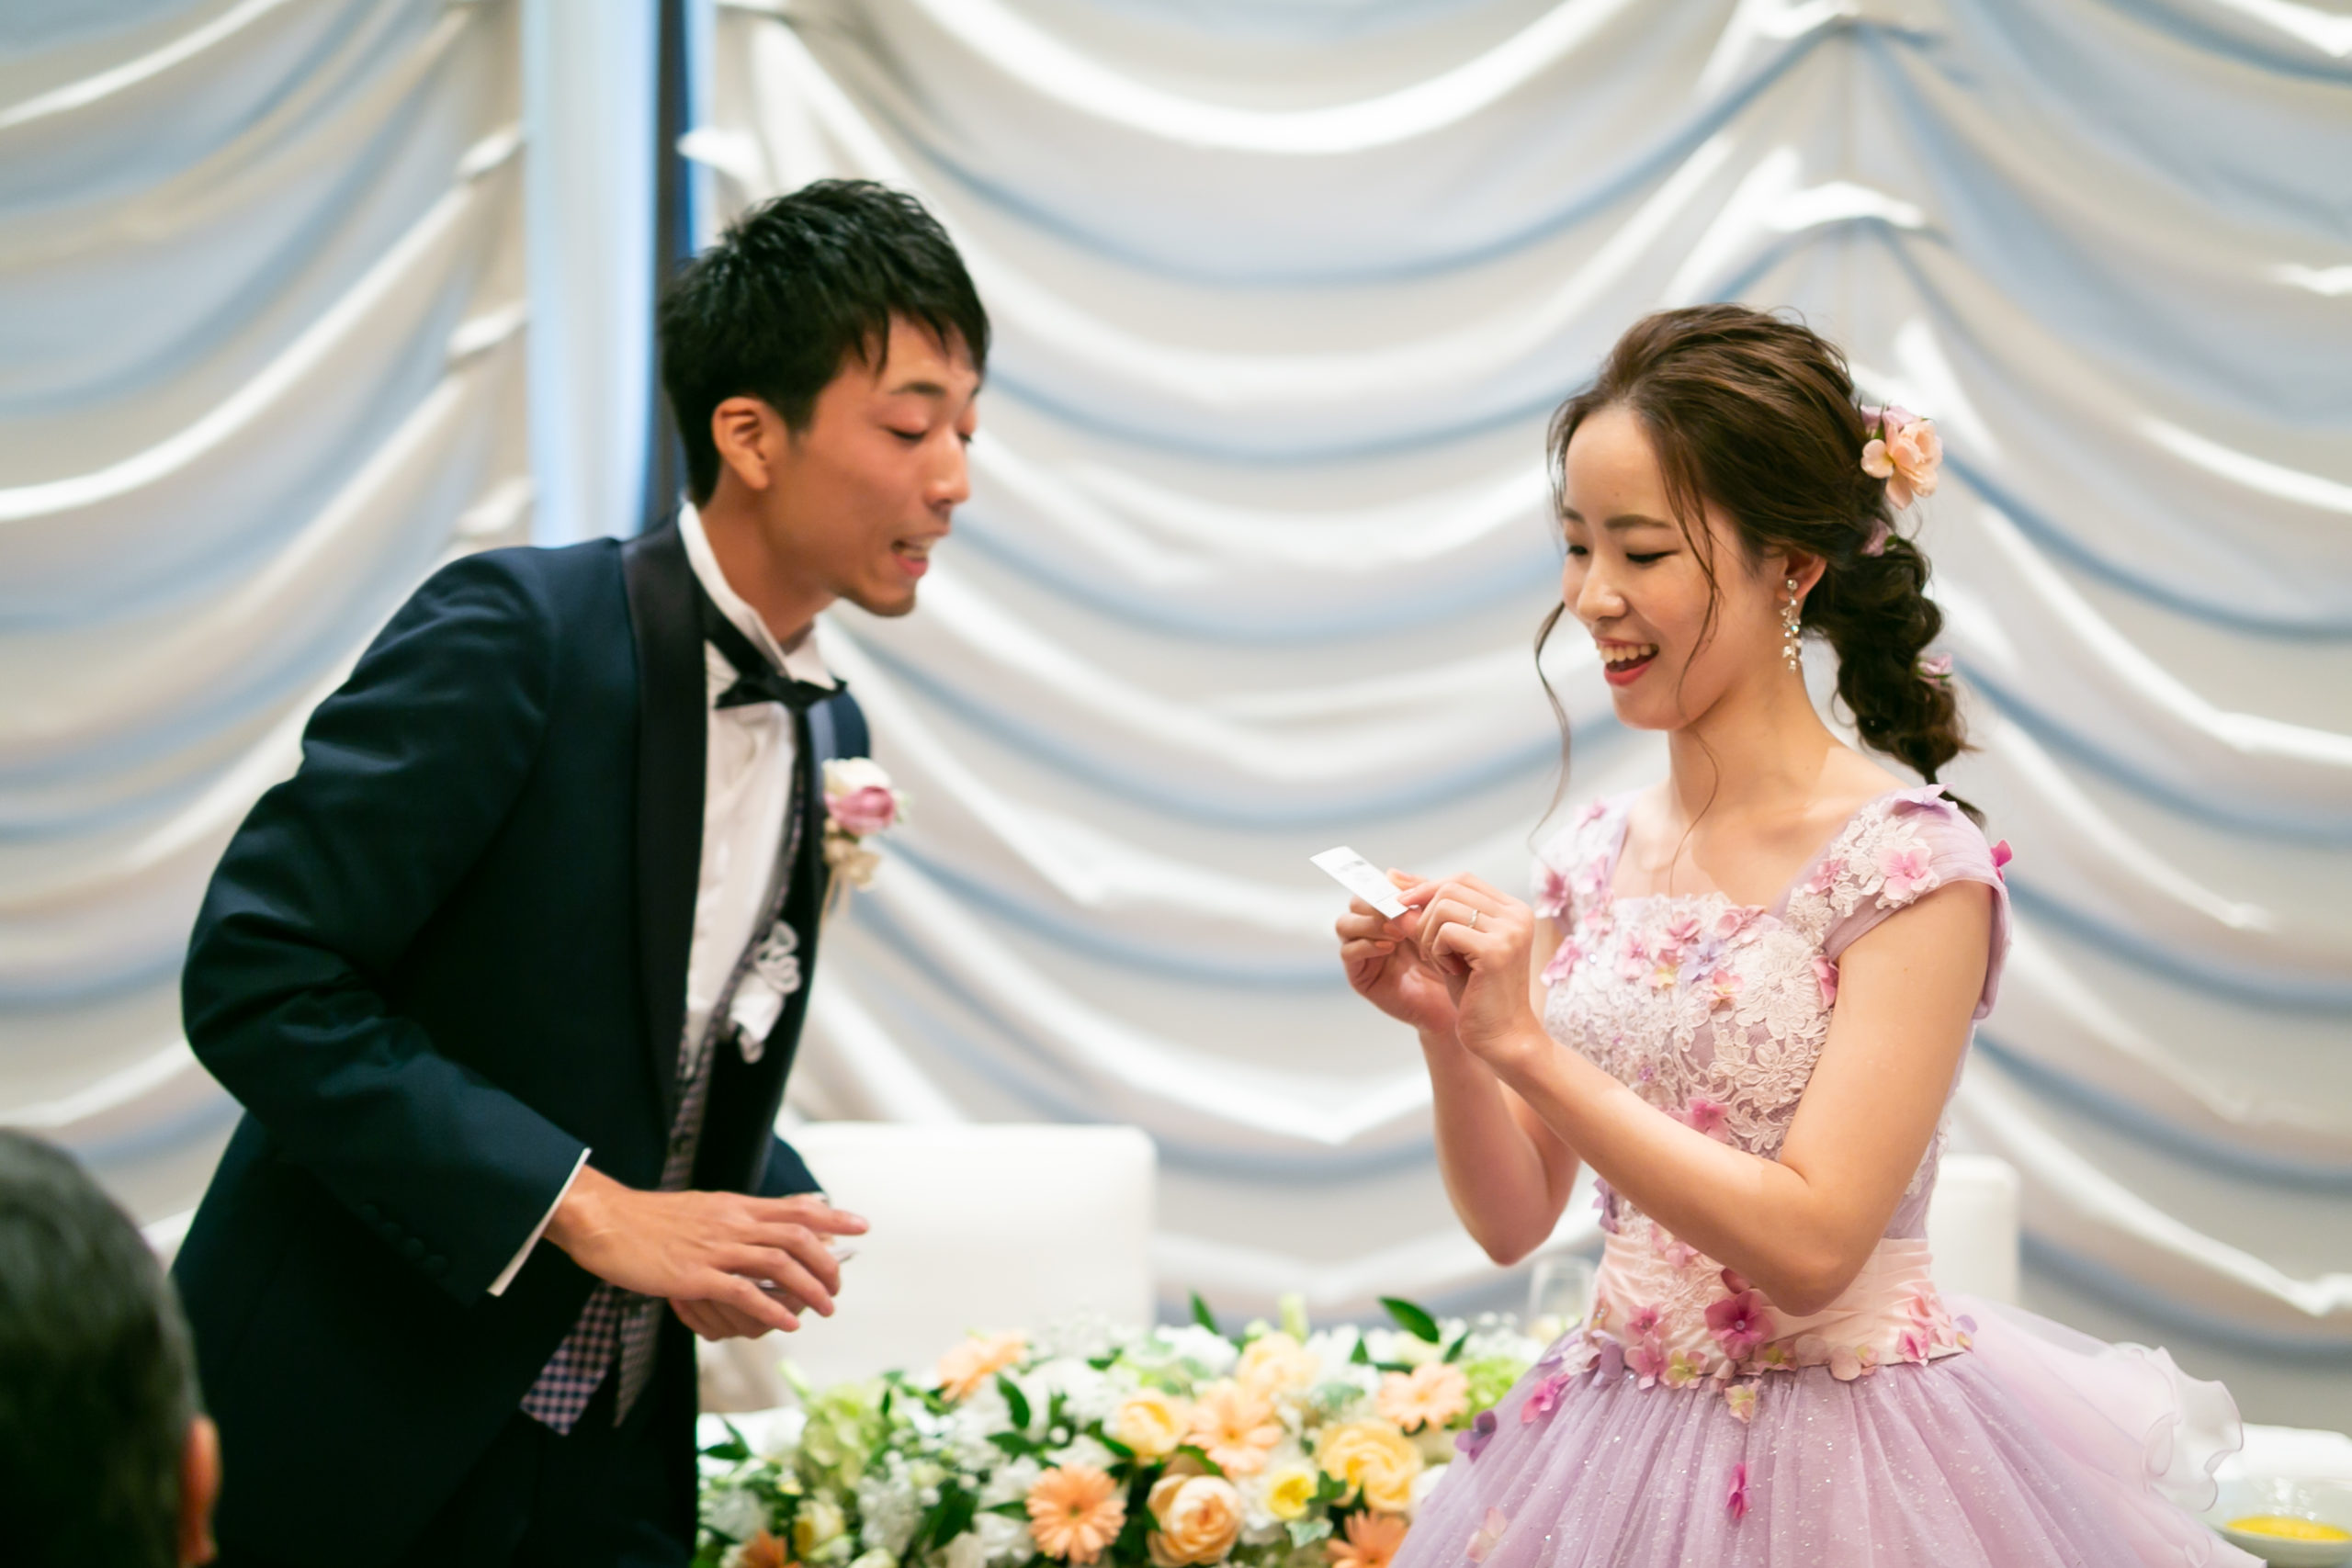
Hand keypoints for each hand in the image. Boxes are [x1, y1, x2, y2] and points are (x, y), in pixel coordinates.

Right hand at [545, 1167, 866, 1334]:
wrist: (605, 1221)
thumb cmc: (649, 1221)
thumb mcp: (701, 1208)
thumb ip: (732, 1218)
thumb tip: (760, 1225)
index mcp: (734, 1206)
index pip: (795, 1207)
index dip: (833, 1218)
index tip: (862, 1227)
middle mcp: (732, 1222)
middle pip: (797, 1236)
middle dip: (827, 1262)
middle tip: (838, 1287)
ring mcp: (714, 1248)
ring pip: (778, 1263)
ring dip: (809, 1288)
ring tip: (825, 1309)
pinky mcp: (695, 1275)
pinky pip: (743, 1291)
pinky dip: (772, 1307)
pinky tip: (788, 1322)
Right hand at [1337, 874, 1458, 1036]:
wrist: (1459, 1001)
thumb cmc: (1452, 960)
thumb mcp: (1437, 921)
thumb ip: (1419, 896)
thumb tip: (1391, 872)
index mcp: (1390, 914)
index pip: (1372, 887)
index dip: (1382, 885)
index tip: (1401, 891)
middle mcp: (1372, 930)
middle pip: (1355, 902)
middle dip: (1375, 903)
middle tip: (1399, 911)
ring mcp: (1363, 952)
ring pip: (1345, 924)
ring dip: (1369, 922)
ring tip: (1397, 931)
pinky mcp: (1359, 975)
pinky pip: (1348, 952)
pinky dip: (1366, 945)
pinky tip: (1389, 947)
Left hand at [1400, 875, 1541, 1066]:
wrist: (1501, 1036)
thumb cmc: (1477, 993)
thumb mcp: (1453, 945)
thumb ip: (1432, 913)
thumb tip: (1393, 878)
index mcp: (1513, 910)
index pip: (1462, 879)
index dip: (1427, 888)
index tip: (1402, 903)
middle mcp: (1517, 915)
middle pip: (1450, 888)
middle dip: (1424, 915)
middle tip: (1425, 947)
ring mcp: (1509, 931)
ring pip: (1444, 907)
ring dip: (1429, 935)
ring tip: (1440, 961)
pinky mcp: (1495, 951)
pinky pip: (1446, 932)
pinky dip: (1437, 951)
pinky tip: (1451, 971)